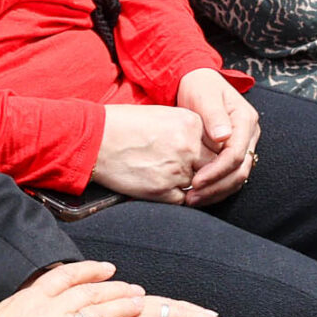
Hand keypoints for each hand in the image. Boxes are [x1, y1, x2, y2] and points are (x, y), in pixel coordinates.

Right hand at [90, 104, 210, 202]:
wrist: (96, 138)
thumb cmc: (126, 124)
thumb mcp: (166, 116)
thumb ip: (190, 130)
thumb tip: (208, 145)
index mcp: (192, 123)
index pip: (220, 145)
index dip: (214, 154)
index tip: (208, 158)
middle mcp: (188, 146)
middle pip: (215, 166)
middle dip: (209, 172)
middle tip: (199, 174)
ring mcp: (176, 169)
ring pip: (199, 185)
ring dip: (192, 185)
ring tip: (175, 178)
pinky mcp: (160, 189)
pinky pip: (181, 200)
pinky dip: (177, 197)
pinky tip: (165, 188)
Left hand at [173, 70, 258, 206]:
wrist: (198, 83)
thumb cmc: (200, 87)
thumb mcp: (205, 96)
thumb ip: (214, 115)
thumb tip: (223, 136)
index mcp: (245, 120)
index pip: (236, 154)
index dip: (217, 171)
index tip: (195, 181)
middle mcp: (249, 134)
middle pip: (240, 169)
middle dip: (217, 187)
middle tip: (192, 197)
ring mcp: (245, 144)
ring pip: (238, 176)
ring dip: (217, 192)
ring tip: (192, 200)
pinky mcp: (235, 152)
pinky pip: (231, 175)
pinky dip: (216, 187)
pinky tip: (198, 193)